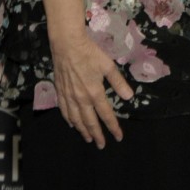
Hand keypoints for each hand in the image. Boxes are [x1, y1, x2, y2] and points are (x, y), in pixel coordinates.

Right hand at [50, 29, 133, 147]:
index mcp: (95, 93)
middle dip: (96, 135)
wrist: (67, 45)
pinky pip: (64, 111)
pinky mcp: (60, 92)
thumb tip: (130, 97)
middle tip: (101, 145)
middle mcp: (81, 99)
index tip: (118, 137)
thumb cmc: (90, 53)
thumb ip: (119, 83)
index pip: (106, 115)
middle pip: (89, 121)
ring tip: (88, 138)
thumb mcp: (108, 66)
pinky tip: (72, 124)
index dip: (113, 127)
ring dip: (82, 130)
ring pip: (75, 119)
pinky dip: (69, 120)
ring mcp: (69, 97)